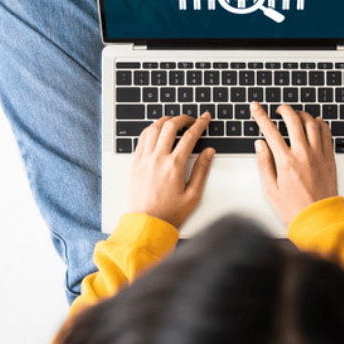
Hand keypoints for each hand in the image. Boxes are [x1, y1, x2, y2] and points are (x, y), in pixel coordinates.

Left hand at [124, 113, 215, 228]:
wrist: (146, 225)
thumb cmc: (169, 214)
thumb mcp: (193, 195)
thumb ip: (202, 170)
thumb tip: (209, 152)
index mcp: (174, 166)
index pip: (190, 136)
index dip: (200, 123)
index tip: (205, 118)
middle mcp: (157, 159)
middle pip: (170, 126)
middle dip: (182, 118)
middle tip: (190, 119)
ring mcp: (143, 160)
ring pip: (153, 129)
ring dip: (164, 121)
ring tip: (173, 122)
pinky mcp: (134, 164)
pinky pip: (141, 139)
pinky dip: (150, 131)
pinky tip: (156, 132)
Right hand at [251, 102, 337, 225]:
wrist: (318, 219)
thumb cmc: (294, 208)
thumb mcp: (270, 189)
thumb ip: (264, 163)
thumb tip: (260, 144)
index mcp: (285, 161)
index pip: (270, 131)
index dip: (261, 116)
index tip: (256, 107)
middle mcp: (303, 154)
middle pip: (293, 121)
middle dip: (284, 110)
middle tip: (280, 109)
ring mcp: (318, 155)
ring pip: (311, 124)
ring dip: (302, 115)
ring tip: (296, 115)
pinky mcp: (329, 159)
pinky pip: (327, 134)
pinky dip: (321, 124)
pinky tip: (316, 123)